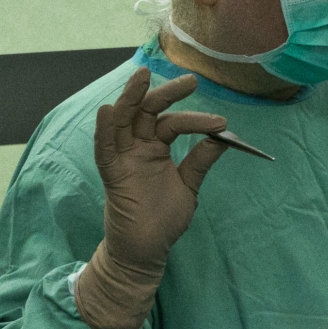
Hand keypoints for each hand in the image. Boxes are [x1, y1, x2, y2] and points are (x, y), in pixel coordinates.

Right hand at [74, 68, 228, 328]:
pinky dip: (105, 130)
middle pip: (146, 112)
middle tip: (190, 81)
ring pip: (122, 122)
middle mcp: (137, 147)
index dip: (196, 120)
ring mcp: (123, 159)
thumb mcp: (188, 186)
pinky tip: (108, 111)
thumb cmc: (164, 219)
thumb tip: (223, 138)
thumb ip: (200, 162)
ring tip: (142, 76)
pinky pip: (104, 150)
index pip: (173, 123)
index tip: (222, 125)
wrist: (147, 251)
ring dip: (130, 98)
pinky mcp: (112, 175)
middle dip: (165, 94)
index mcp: (155, 147)